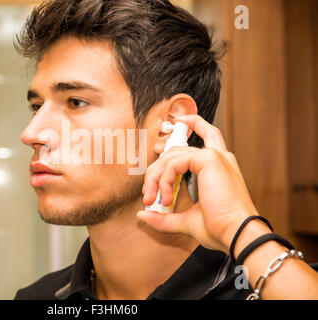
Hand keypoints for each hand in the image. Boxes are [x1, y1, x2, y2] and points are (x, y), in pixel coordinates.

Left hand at [137, 114, 260, 253]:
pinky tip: (167, 197)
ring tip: (155, 201)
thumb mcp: (186, 221)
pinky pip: (174, 162)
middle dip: (157, 170)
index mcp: (219, 167)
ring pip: (171, 156)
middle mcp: (219, 157)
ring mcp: (215, 156)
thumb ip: (164, 217)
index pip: (208, 134)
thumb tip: (142, 214)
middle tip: (148, 195)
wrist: (236, 235)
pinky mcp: (210, 159)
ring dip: (156, 179)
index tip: (178, 121)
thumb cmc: (220, 229)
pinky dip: (165, 179)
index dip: (193, 123)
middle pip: (177, 150)